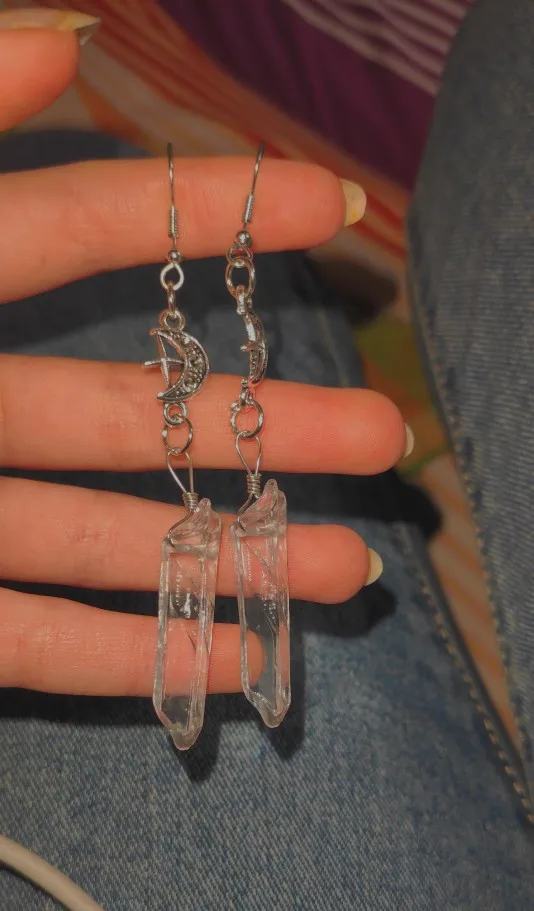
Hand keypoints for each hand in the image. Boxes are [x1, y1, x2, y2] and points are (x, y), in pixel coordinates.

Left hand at [0, 18, 407, 697]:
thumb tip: (70, 31)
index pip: (77, 228)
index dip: (204, 205)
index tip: (339, 204)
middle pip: (128, 415)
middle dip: (263, 424)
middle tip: (382, 430)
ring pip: (99, 539)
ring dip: (227, 554)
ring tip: (345, 566)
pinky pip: (35, 643)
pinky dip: (135, 654)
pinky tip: (243, 655)